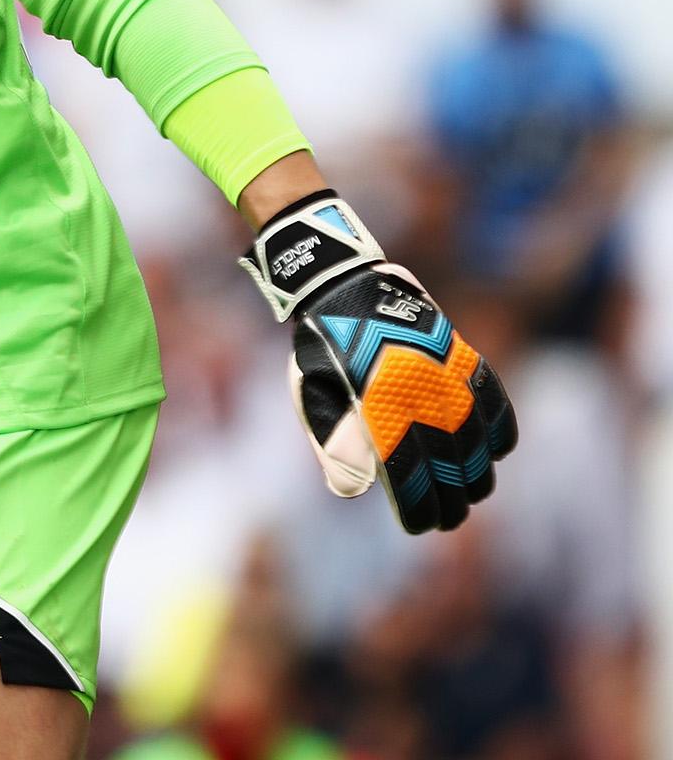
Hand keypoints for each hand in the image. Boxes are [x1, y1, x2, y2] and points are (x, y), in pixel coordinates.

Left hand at [242, 191, 517, 532]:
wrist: (344, 285)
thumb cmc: (322, 349)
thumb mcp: (313, 394)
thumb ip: (333, 443)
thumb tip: (353, 490)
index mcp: (375, 404)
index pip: (408, 474)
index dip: (419, 507)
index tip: (421, 527)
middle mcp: (417, 392)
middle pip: (449, 463)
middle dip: (452, 499)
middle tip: (448, 520)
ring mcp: (444, 372)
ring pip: (477, 438)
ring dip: (478, 472)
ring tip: (470, 493)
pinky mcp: (461, 355)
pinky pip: (493, 399)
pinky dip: (499, 429)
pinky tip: (494, 452)